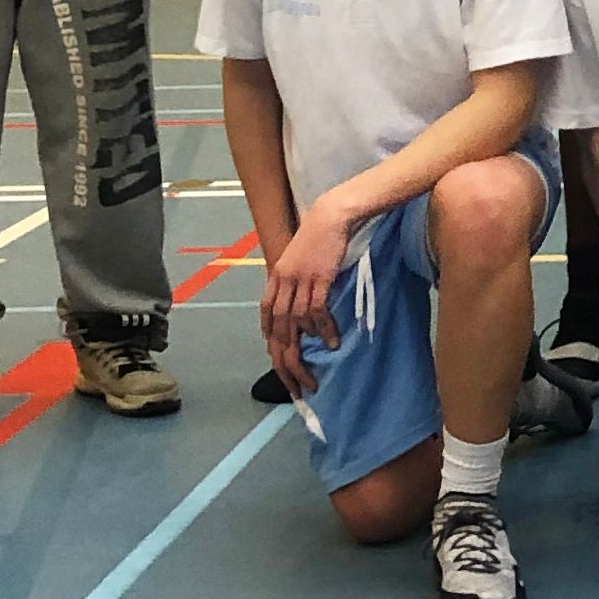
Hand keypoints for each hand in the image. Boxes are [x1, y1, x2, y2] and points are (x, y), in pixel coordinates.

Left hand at [260, 202, 350, 397]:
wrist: (332, 215)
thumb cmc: (319, 235)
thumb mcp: (301, 258)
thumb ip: (295, 279)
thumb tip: (301, 300)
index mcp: (276, 277)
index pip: (266, 315)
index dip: (270, 338)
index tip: (277, 357)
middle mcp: (283, 282)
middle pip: (277, 329)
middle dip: (283, 360)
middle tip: (294, 383)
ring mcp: (300, 281)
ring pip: (295, 324)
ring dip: (304, 352)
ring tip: (313, 374)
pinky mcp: (319, 278)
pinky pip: (317, 310)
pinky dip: (322, 329)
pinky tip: (331, 343)